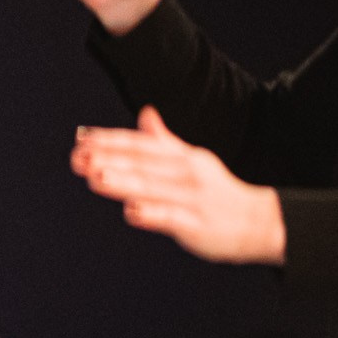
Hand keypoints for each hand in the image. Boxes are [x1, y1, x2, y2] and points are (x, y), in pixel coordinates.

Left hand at [72, 106, 286, 264]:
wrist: (258, 222)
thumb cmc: (217, 192)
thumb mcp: (192, 160)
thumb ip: (165, 141)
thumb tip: (145, 113)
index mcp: (182, 156)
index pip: (141, 145)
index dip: (111, 141)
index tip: (82, 140)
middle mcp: (186, 172)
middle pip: (142, 164)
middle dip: (109, 160)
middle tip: (79, 158)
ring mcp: (192, 198)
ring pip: (152, 188)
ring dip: (123, 182)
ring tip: (95, 177)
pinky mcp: (197, 224)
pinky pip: (172, 218)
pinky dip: (153, 214)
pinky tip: (131, 212)